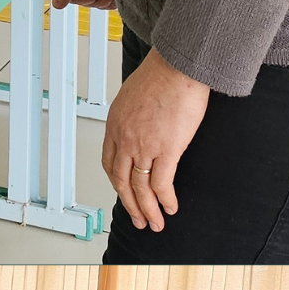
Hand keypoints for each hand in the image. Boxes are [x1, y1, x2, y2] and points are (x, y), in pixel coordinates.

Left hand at [101, 48, 210, 232]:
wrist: (178, 66)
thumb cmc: (162, 74)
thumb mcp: (133, 95)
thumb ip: (133, 115)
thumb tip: (142, 123)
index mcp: (115, 125)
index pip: (110, 162)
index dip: (118, 182)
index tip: (125, 192)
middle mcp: (125, 139)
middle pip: (122, 181)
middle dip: (130, 204)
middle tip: (137, 219)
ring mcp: (144, 146)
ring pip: (140, 187)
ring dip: (147, 209)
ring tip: (154, 223)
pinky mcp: (166, 150)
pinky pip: (161, 183)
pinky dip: (165, 199)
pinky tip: (170, 208)